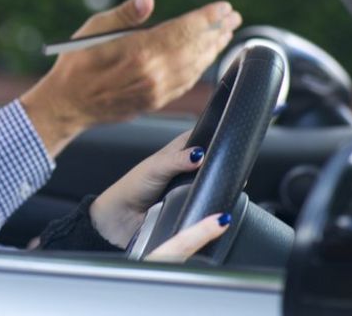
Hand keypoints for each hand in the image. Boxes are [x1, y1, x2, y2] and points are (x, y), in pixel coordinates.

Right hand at [20, 0, 241, 155]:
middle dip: (217, 31)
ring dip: (213, 49)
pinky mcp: (154, 101)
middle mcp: (152, 73)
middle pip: (195, 48)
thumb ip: (126, 14)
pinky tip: (206, 57)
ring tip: (225, 34)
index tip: (224, 7)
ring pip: (195, 67)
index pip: (184, 30)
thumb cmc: (77, 62)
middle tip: (233, 16)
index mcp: (139, 51)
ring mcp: (155, 91)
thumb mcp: (95, 30)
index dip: (207, 18)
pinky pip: (186, 83)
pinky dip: (200, 68)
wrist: (68, 103)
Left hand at [89, 130, 230, 261]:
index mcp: (180, 148)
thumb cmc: (134, 186)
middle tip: (225, 169)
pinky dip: (209, 199)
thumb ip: (177, 160)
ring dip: (215, 184)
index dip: (217, 137)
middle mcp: (188, 164)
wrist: (124, 216)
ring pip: (213, 180)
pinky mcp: (193, 201)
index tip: (227, 142)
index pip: (206, 135)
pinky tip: (211, 200)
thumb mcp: (156, 167)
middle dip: (220, 164)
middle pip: (213, 160)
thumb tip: (198, 154)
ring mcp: (192, 183)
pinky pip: (207, 198)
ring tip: (218, 186)